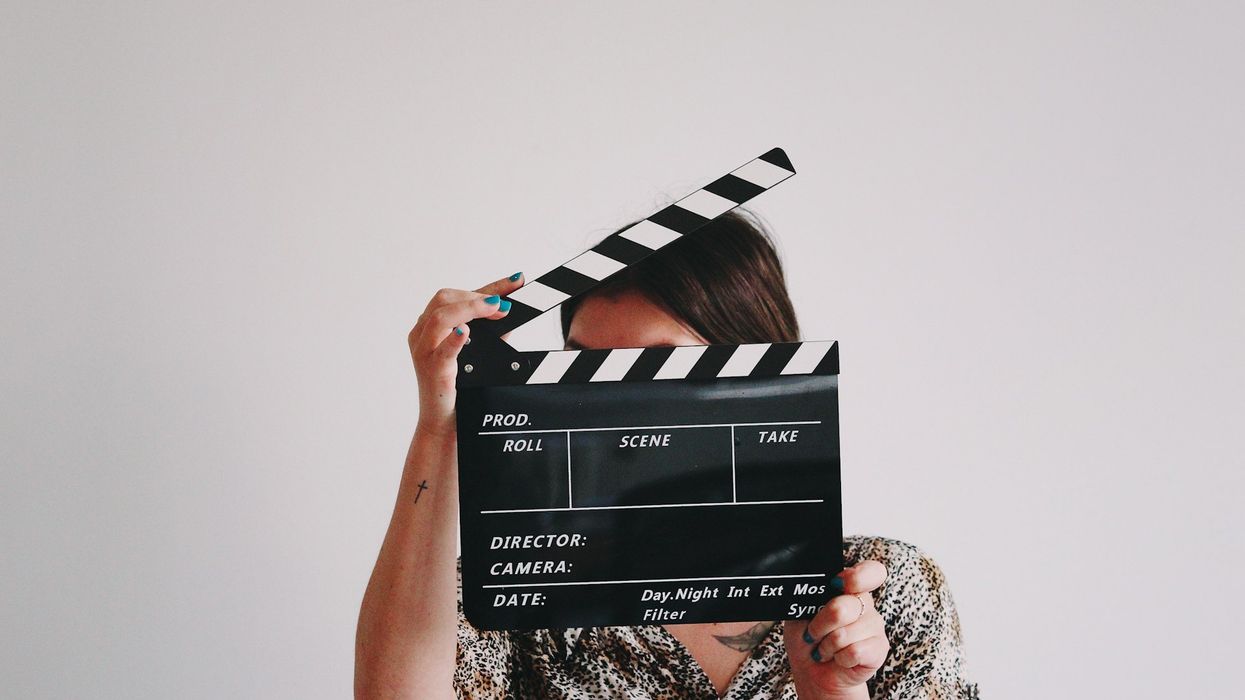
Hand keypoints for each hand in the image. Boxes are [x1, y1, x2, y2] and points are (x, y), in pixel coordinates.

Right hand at [407, 272, 523, 436]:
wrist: (445, 423)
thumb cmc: (460, 388)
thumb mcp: (479, 352)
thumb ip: (492, 331)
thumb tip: (510, 309)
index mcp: (430, 325)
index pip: (457, 295)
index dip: (490, 286)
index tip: (516, 280)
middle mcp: (422, 334)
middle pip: (445, 299)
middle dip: (478, 296)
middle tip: (505, 304)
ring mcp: (424, 352)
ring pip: (440, 317)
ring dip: (470, 308)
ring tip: (495, 309)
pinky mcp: (432, 371)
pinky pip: (440, 351)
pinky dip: (454, 339)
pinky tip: (465, 332)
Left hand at [784, 561, 888, 698]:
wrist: (812, 671)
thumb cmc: (807, 638)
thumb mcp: (800, 613)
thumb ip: (809, 598)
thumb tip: (816, 589)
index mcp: (848, 588)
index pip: (871, 572)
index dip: (858, 576)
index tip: (837, 583)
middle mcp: (865, 604)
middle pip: (844, 607)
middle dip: (820, 625)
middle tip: (813, 634)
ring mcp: (875, 626)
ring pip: (845, 634)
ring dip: (827, 646)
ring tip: (825, 649)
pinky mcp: (879, 649)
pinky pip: (855, 651)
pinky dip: (839, 659)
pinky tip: (840, 659)